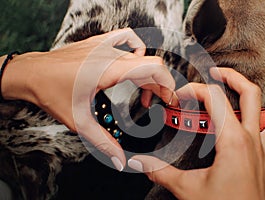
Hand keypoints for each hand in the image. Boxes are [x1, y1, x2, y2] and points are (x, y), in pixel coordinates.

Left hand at [1, 28, 177, 170]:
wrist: (31, 72)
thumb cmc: (50, 90)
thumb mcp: (79, 121)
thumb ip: (102, 142)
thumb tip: (120, 159)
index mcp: (110, 69)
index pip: (154, 69)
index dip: (168, 85)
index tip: (171, 100)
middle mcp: (111, 54)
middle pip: (151, 65)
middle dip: (161, 86)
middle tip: (160, 104)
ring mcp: (105, 46)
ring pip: (141, 56)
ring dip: (148, 75)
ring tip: (145, 93)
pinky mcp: (99, 44)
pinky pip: (126, 38)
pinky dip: (137, 49)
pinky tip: (134, 60)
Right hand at [128, 68, 264, 198]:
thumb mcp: (187, 188)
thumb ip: (161, 171)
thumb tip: (141, 163)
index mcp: (232, 141)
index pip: (214, 99)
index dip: (195, 90)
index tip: (181, 96)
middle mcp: (253, 141)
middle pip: (250, 95)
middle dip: (232, 77)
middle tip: (217, 72)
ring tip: (253, 89)